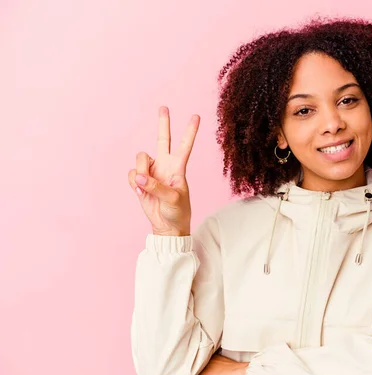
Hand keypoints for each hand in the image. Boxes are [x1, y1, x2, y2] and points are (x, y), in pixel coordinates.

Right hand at [128, 106, 199, 235]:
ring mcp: (151, 172)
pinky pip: (131, 174)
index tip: (196, 116)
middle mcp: (165, 165)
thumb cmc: (177, 212)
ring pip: (140, 158)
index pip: (185, 145)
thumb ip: (156, 186)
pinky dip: (133, 183)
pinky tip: (140, 192)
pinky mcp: (139, 181)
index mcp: (178, 168)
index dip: (190, 131)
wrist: (166, 226)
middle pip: (163, 139)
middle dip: (163, 123)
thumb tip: (139, 177)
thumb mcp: (172, 199)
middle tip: (164, 107)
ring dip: (140, 171)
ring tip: (145, 186)